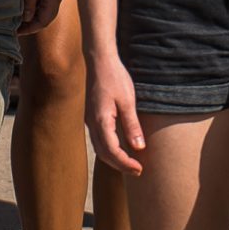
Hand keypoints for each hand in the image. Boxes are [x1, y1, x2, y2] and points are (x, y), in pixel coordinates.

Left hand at [18, 0, 65, 35]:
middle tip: (17, 29)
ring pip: (47, 10)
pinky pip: (46, 1)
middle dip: (33, 24)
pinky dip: (37, 7)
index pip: (45, 20)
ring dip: (35, 16)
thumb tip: (26, 19)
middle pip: (47, 17)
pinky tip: (26, 7)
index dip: (31, 28)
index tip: (17, 32)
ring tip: (20, 20)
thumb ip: (29, 0)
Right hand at [86, 55, 146, 175]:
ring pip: (99, 147)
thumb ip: (132, 125)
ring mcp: (89, 120)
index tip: (139, 169)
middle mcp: (92, 123)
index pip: (112, 152)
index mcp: (101, 121)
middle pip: (103, 154)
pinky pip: (98, 138)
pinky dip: (108, 148)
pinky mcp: (91, 115)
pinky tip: (119, 147)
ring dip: (113, 159)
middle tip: (137, 170)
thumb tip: (139, 148)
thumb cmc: (114, 77)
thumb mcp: (127, 100)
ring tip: (129, 163)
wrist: (98, 59)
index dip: (125, 164)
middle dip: (119, 165)